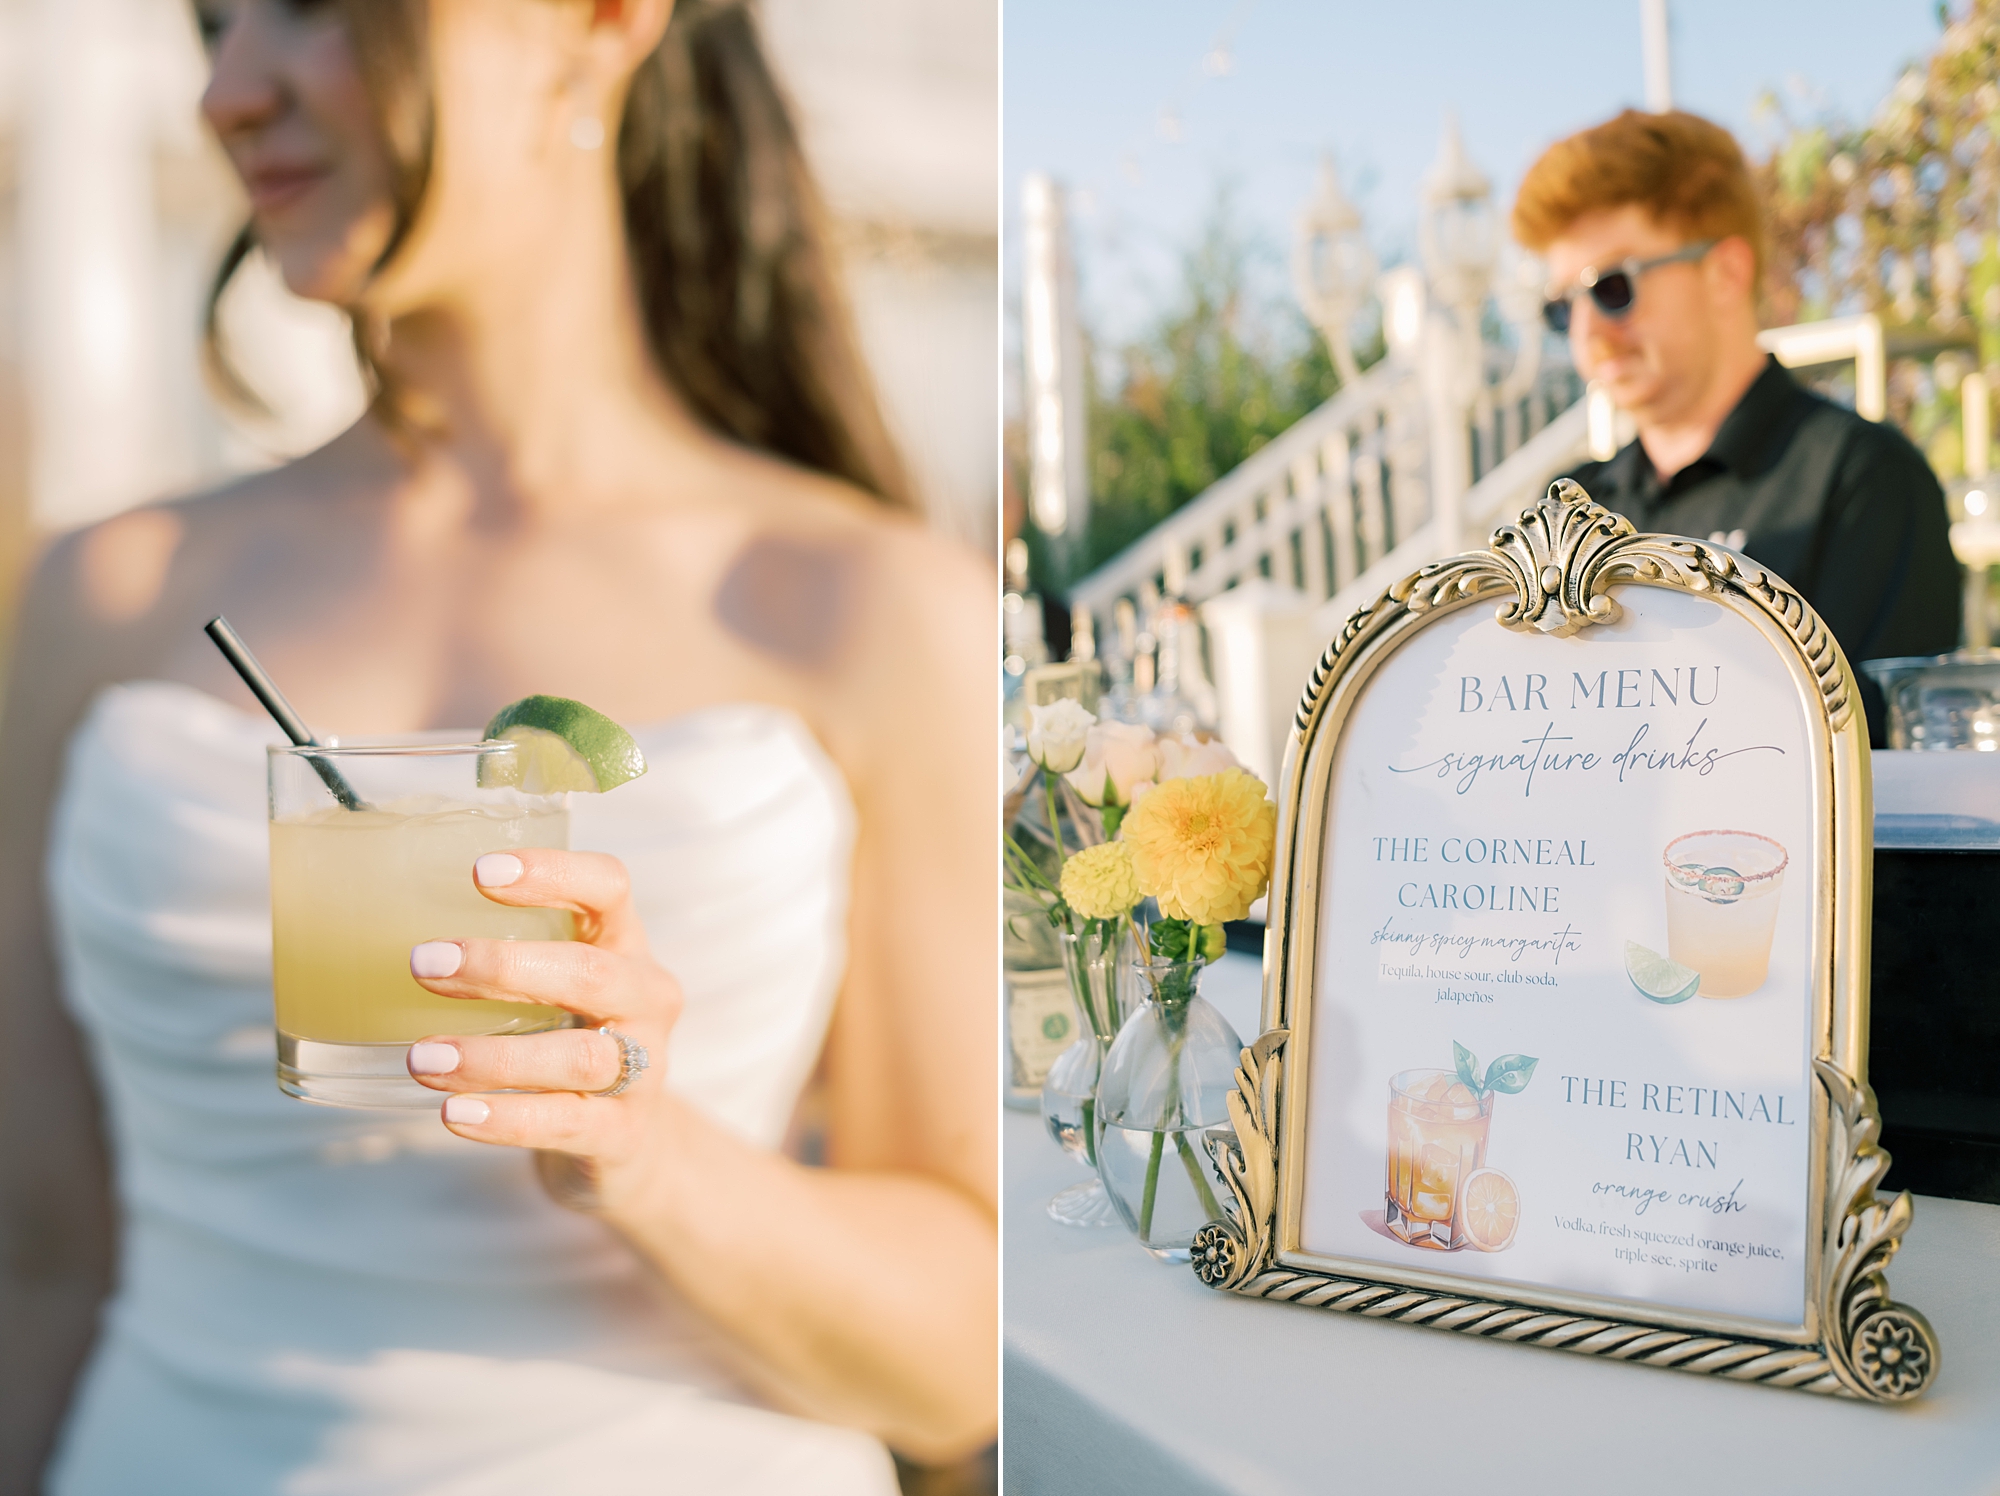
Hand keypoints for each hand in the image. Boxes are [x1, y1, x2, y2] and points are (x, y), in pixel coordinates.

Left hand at [403, 848, 680, 1213]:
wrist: (627, 1137)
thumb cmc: (567, 1034)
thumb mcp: (553, 981)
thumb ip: (499, 950)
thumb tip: (374, 914)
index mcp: (624, 943)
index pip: (609, 886)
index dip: (553, 873)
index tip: (480, 871)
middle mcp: (646, 998)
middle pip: (591, 972)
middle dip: (504, 968)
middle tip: (423, 964)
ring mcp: (645, 1067)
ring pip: (580, 1056)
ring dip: (494, 1056)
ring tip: (423, 1059)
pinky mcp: (623, 1132)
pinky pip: (566, 1122)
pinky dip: (507, 1118)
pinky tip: (456, 1113)